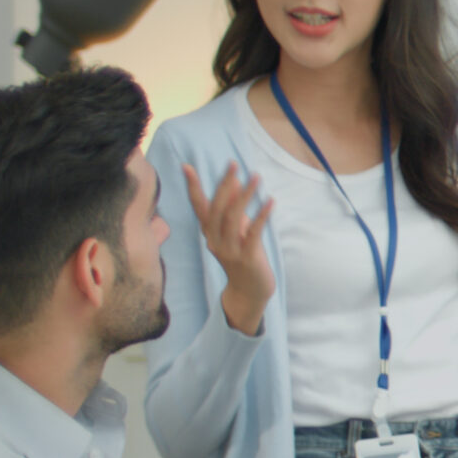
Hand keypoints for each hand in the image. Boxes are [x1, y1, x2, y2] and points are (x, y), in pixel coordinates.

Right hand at [183, 163, 276, 335]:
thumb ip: (233, 210)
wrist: (249, 293)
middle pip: (217, 209)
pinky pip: (254, 234)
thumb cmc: (243, 257)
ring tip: (255, 177)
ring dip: (245, 196)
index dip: (193, 187)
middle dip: (224, 185)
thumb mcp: (236, 232)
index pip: (199, 207)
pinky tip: (270, 201)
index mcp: (210, 233)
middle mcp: (215, 241)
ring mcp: (230, 251)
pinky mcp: (247, 258)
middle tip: (233, 165)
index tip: (187, 167)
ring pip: (234, 219)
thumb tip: (234, 183)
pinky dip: (262, 216)